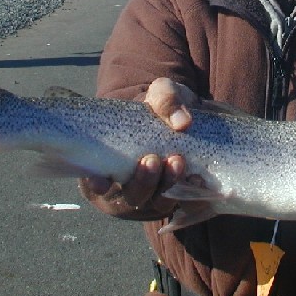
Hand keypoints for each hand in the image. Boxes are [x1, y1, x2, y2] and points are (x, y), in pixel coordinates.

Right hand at [79, 78, 196, 216]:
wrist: (189, 117)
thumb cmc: (162, 108)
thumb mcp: (161, 93)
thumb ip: (166, 98)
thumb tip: (182, 123)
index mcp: (112, 163)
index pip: (97, 183)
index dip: (97, 184)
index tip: (102, 180)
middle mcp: (132, 185)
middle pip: (132, 195)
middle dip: (142, 182)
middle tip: (151, 160)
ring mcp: (157, 193)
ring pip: (158, 202)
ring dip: (166, 184)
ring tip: (177, 162)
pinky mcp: (182, 195)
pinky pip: (186, 203)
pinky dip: (191, 193)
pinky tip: (198, 178)